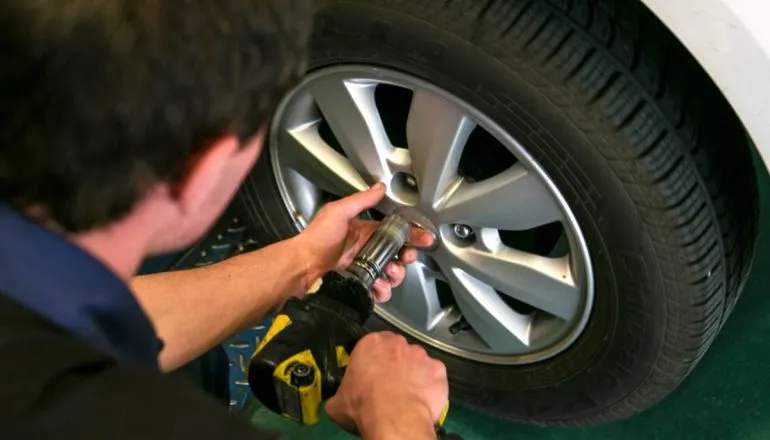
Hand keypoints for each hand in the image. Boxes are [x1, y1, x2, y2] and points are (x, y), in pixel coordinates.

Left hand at [295, 183, 433, 301]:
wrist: (301, 267)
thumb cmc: (315, 239)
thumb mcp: (338, 213)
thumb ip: (360, 201)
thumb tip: (379, 187)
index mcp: (363, 233)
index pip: (393, 233)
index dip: (410, 236)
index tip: (424, 238)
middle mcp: (365, 251)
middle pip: (396, 256)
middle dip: (405, 258)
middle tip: (405, 259)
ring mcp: (362, 270)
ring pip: (390, 275)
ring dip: (395, 275)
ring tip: (389, 274)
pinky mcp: (358, 286)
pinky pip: (378, 291)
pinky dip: (382, 291)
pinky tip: (378, 287)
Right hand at [325, 332, 447, 438]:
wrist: (394, 420)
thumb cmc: (363, 406)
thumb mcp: (337, 403)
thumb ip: (338, 393)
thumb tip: (337, 400)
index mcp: (370, 343)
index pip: (371, 347)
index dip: (371, 363)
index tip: (370, 377)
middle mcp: (398, 343)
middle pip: (396, 350)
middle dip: (393, 365)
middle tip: (388, 386)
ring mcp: (421, 355)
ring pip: (417, 362)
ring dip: (413, 374)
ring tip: (407, 395)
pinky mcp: (439, 369)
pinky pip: (434, 376)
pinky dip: (430, 386)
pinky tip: (422, 399)